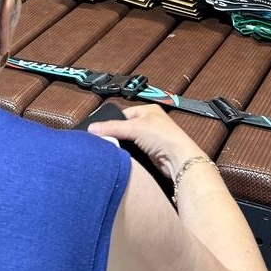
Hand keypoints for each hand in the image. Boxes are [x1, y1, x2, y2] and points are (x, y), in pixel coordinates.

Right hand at [87, 104, 206, 180]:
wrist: (179, 160)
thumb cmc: (162, 136)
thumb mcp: (134, 128)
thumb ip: (112, 128)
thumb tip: (91, 128)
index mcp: (148, 110)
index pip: (123, 114)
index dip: (112, 122)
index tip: (98, 130)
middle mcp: (151, 122)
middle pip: (125, 127)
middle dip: (116, 134)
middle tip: (102, 141)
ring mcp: (152, 138)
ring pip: (130, 140)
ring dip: (122, 145)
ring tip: (110, 149)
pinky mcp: (152, 152)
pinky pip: (135, 151)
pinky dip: (128, 153)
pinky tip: (121, 156)